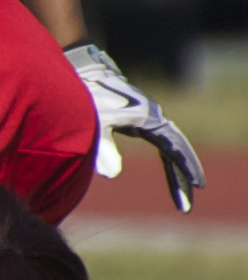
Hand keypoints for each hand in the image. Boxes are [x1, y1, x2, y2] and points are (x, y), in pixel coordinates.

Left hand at [66, 42, 199, 211]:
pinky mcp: (139, 122)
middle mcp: (154, 118)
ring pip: (171, 150)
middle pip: (176, 152)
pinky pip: (161, 146)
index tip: (197, 186)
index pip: (174, 148)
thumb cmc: (88, 98)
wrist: (82, 73)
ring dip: (177, 173)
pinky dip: (167, 161)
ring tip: (182, 200)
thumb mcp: (95, 124)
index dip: (185, 167)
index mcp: (148, 119)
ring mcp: (148, 120)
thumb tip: (112, 176)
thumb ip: (103, 148)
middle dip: (183, 178)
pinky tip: (172, 176)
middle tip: (187, 206)